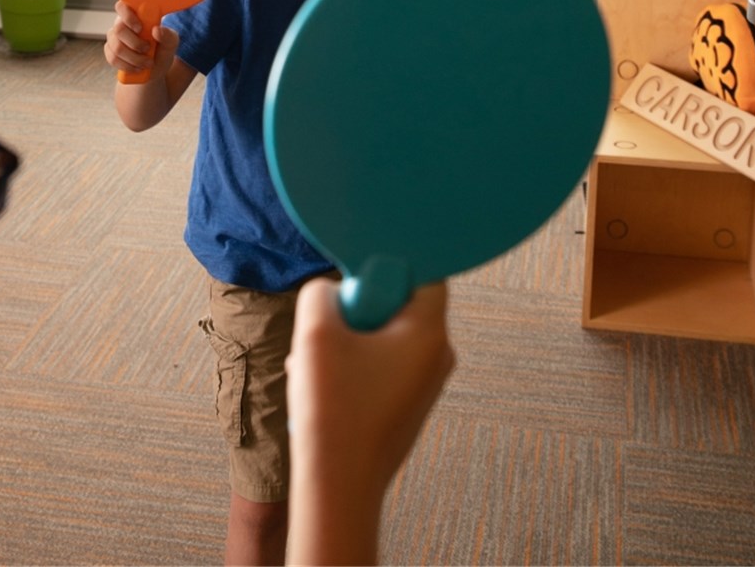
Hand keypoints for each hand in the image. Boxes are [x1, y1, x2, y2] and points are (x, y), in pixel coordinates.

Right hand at [103, 0, 178, 80]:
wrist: (155, 70)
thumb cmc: (162, 50)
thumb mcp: (171, 43)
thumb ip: (168, 35)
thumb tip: (157, 30)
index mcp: (136, 15)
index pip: (122, 6)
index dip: (128, 16)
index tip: (139, 28)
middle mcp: (122, 24)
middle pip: (119, 29)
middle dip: (135, 43)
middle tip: (148, 49)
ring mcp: (114, 38)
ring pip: (117, 47)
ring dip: (134, 58)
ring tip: (147, 63)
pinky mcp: (110, 52)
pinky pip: (113, 59)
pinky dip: (127, 66)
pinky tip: (137, 68)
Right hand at [286, 279, 453, 564]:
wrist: (338, 486)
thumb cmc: (332, 409)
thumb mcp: (315, 331)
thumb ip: (320, 291)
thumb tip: (330, 291)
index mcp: (430, 332)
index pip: (422, 270)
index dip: (383, 267)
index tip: (355, 283)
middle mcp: (439, 354)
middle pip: (397, 302)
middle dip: (356, 308)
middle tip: (330, 330)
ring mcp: (426, 382)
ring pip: (384, 333)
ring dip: (348, 339)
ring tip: (319, 366)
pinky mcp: (409, 402)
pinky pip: (382, 363)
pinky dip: (353, 364)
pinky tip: (325, 386)